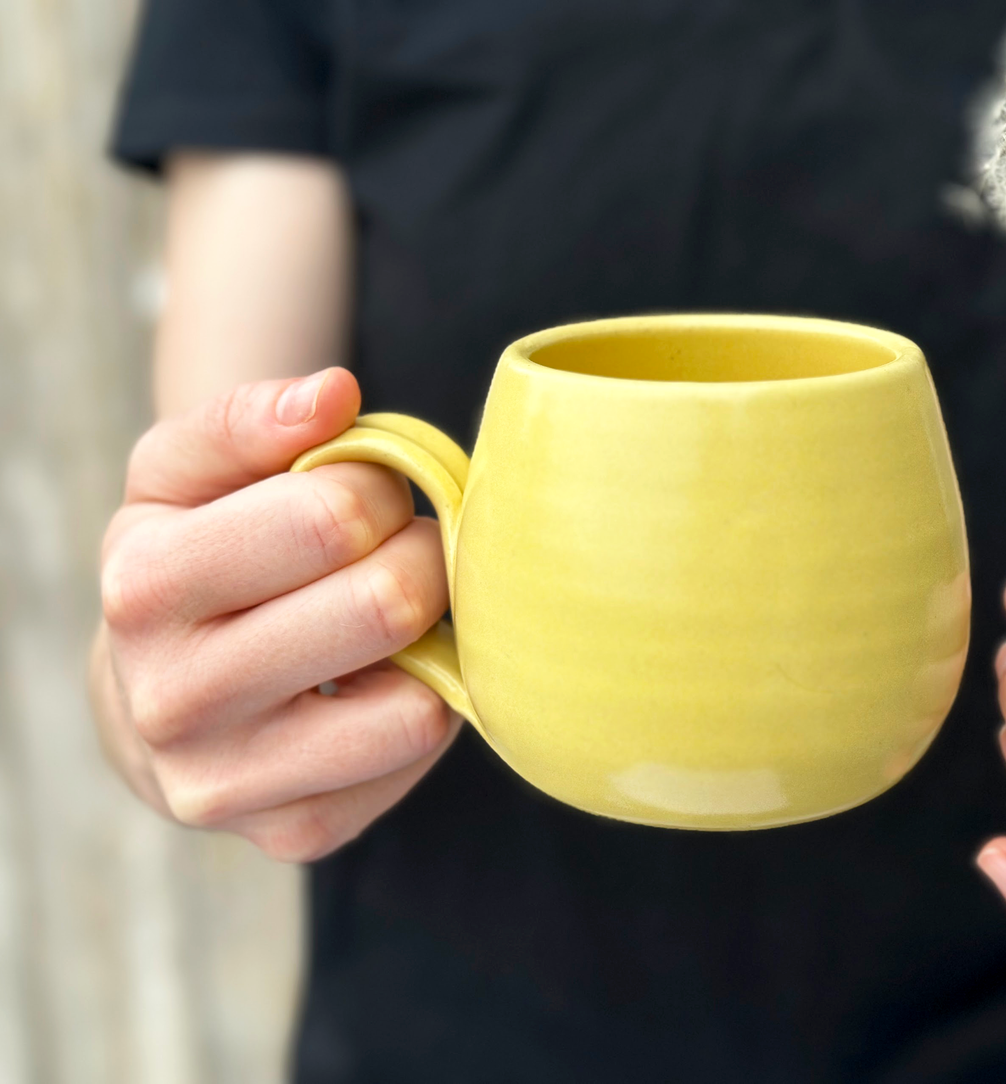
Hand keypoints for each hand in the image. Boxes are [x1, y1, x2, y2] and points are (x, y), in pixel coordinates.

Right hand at [91, 370, 458, 860]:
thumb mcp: (184, 476)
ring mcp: (230, 783)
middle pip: (388, 604)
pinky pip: (418, 753)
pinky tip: (376, 683)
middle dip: (420, 556)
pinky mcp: (293, 835)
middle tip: (400, 551)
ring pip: (416, 702)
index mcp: (145, 586)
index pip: (335, 515)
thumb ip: (250, 421)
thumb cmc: (191, 562)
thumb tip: (335, 393)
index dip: (381, 487)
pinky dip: (421, 703)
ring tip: (389, 619)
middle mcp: (174, 699)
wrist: (153, 698)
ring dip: (429, 639)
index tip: (368, 494)